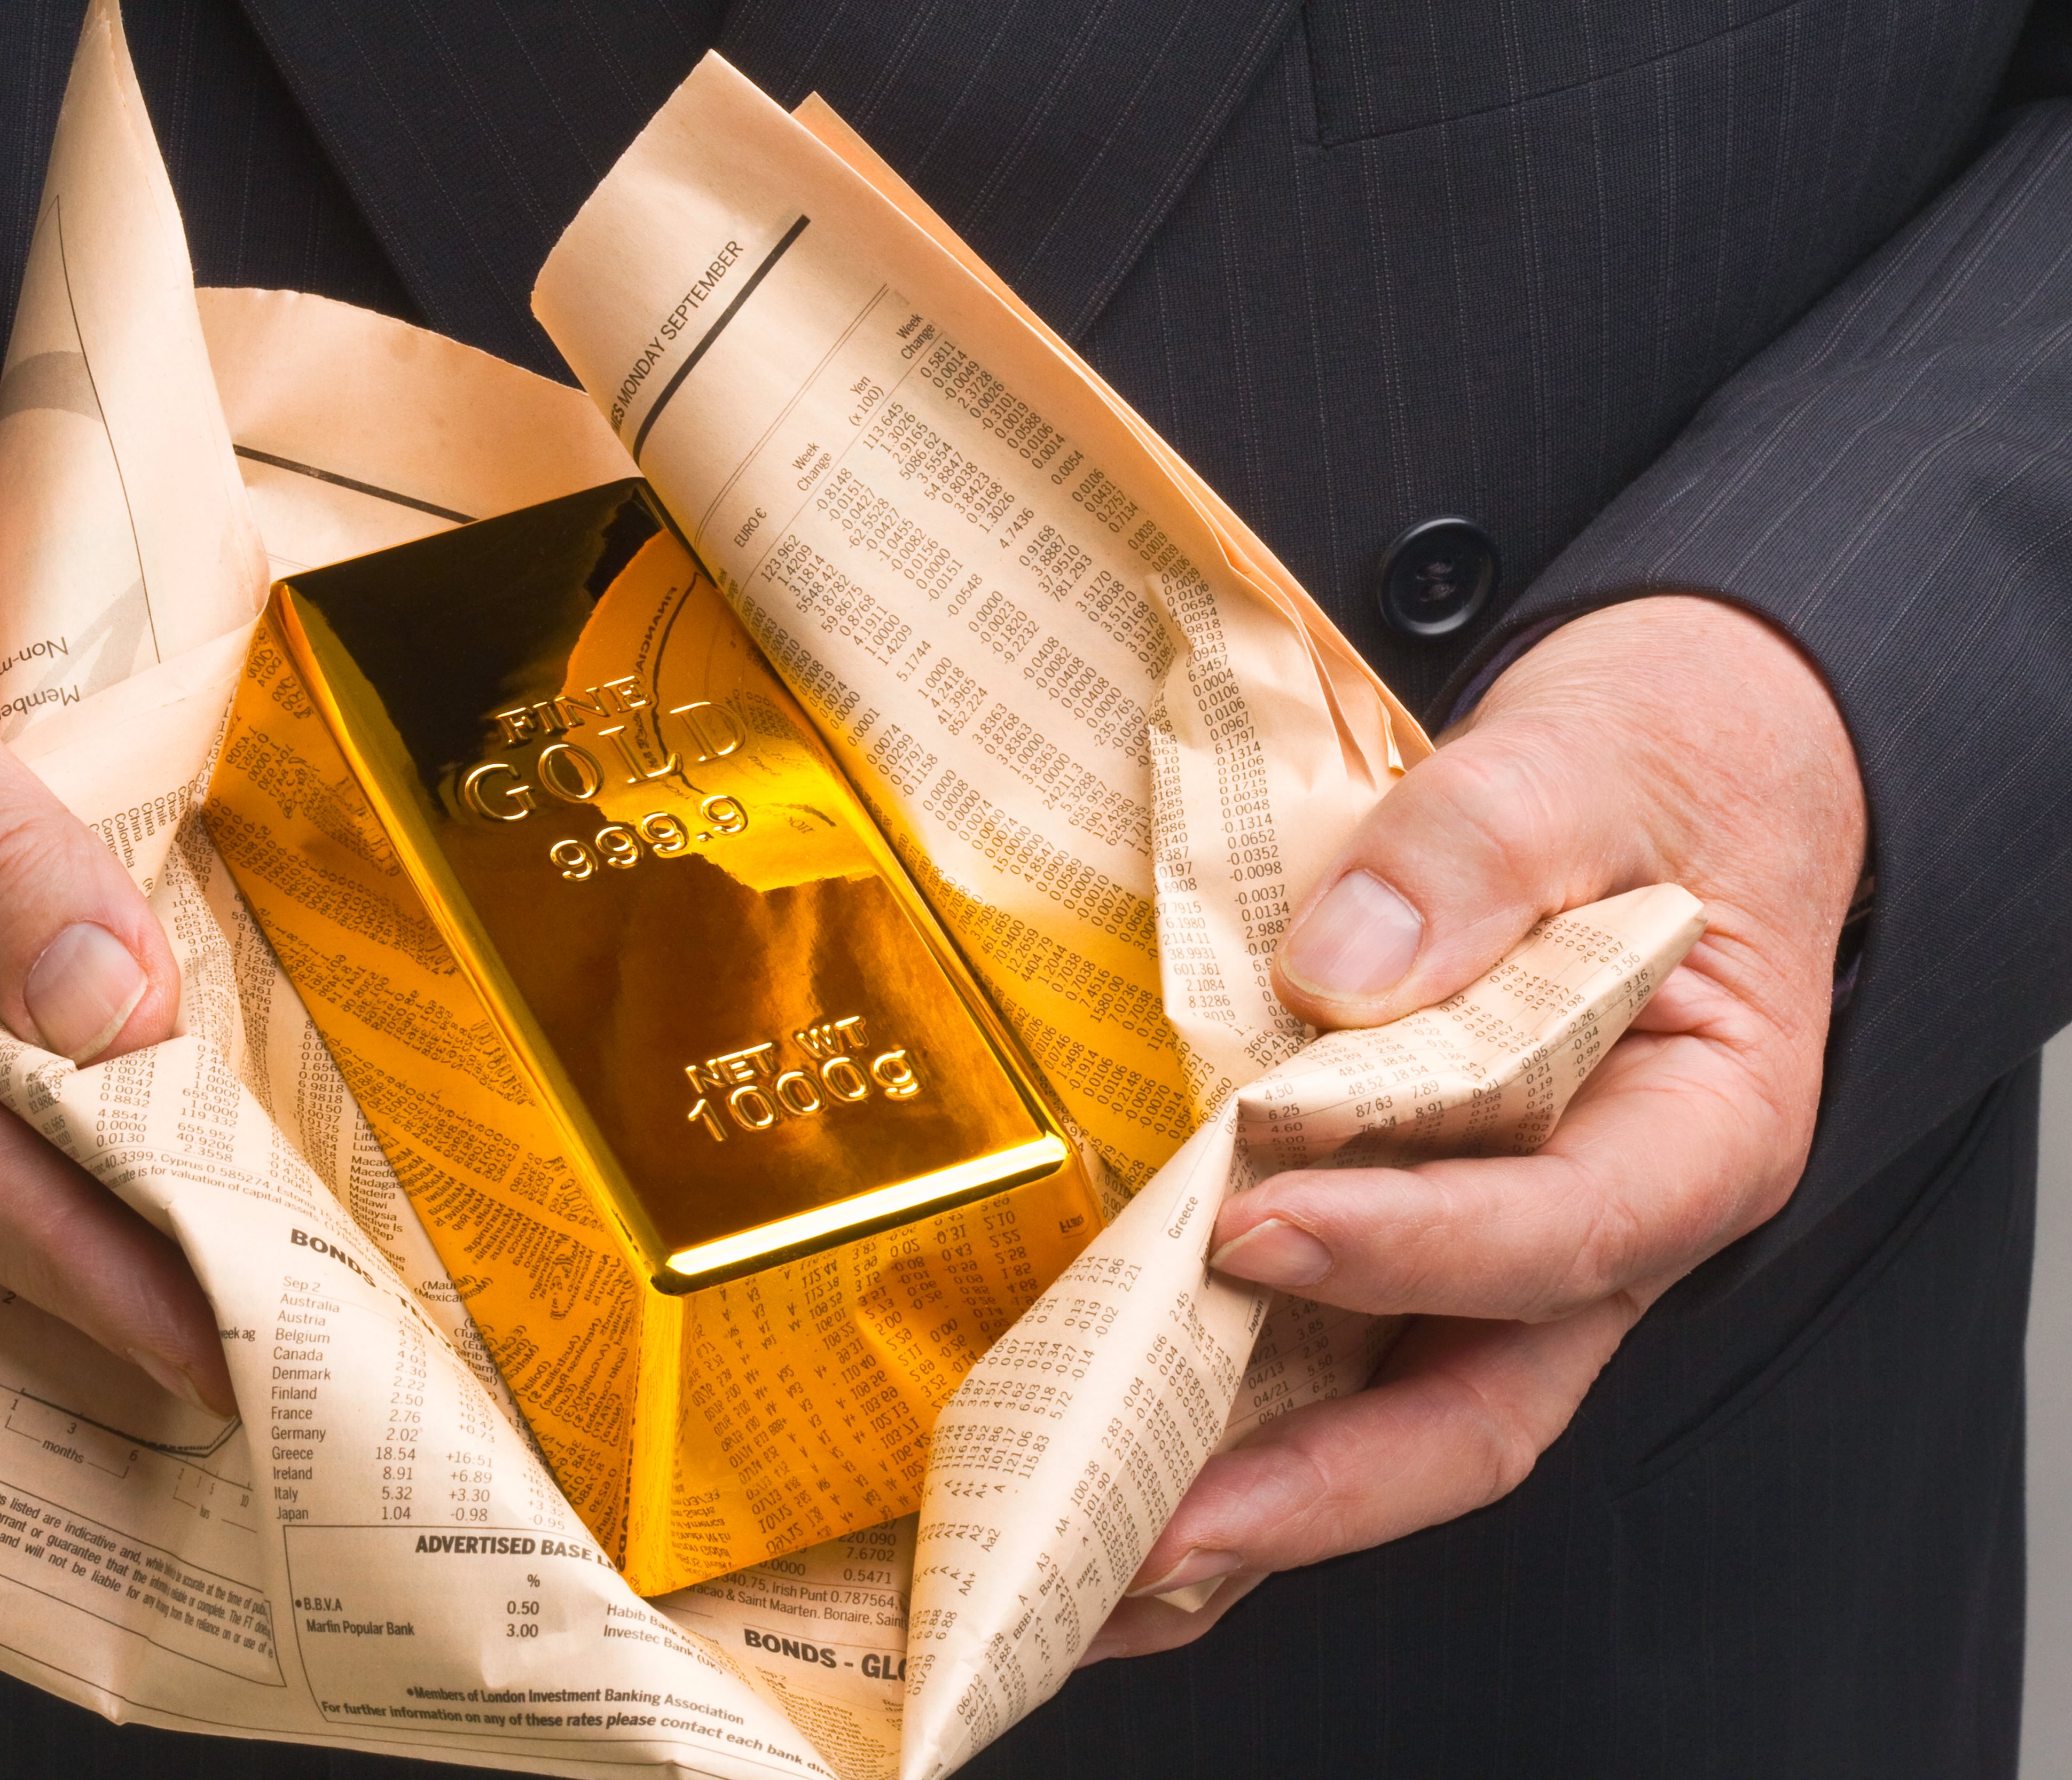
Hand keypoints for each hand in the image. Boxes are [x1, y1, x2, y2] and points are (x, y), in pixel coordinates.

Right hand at [0, 394, 232, 1415]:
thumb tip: (100, 1012)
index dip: (86, 1265)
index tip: (212, 1343)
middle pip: (21, 1177)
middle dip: (152, 1272)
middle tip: (297, 1356)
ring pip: (74, 1118)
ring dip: (185, 1198)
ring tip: (311, 1283)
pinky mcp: (23, 917)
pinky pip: (110, 1026)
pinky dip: (191, 1082)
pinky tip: (283, 1124)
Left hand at [1089, 595, 1865, 1658]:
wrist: (1668, 760)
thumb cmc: (1661, 765)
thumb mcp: (1594, 759)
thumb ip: (1483, 847)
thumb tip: (1343, 968)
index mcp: (1697, 1134)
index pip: (1564, 1233)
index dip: (1412, 1246)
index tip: (1255, 1230)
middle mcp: (1599, 1232)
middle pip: (1470, 1407)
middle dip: (1309, 1492)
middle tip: (1145, 1534)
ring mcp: (1492, 1253)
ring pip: (1384, 1418)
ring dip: (1244, 1502)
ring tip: (1090, 1568)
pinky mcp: (1401, 1235)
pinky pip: (1323, 1354)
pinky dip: (1224, 1416)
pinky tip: (1109, 1460)